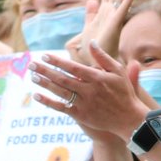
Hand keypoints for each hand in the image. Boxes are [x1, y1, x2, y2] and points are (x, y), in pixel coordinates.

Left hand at [31, 39, 158, 143]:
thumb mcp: (118, 71)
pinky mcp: (81, 115)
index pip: (72, 67)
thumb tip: (91, 42)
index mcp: (97, 78)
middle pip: (62, 78)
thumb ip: (103, 57)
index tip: (45, 55)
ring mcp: (84, 103)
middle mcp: (89, 90)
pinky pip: (61, 107)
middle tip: (31, 64)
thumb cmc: (124, 92)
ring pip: (60, 91)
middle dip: (46, 70)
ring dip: (45, 84)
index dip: (57, 61)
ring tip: (32, 76)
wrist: (128, 118)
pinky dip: (48, 102)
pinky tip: (36, 96)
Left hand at [67, 0, 139, 65]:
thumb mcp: (88, 27)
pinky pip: (122, 11)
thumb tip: (91, 0)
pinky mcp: (114, 26)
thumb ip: (90, 14)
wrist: (95, 65)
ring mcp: (113, 19)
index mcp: (104, 13)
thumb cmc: (92, 50)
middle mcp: (110, 14)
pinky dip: (128, 1)